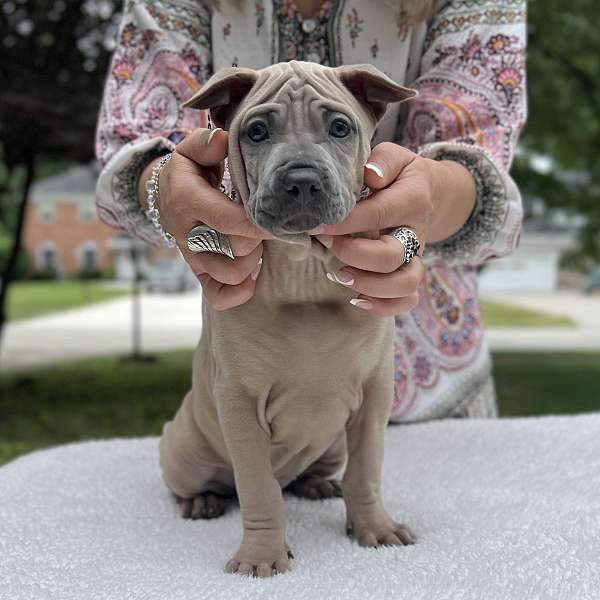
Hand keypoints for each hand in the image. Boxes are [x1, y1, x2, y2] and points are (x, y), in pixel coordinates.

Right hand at [140, 128, 270, 309]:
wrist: (164, 199)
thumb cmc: (188, 173)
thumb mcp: (191, 150)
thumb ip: (206, 143)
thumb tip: (223, 141)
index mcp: (187, 201)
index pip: (228, 220)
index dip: (258, 222)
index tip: (279, 216)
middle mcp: (188, 234)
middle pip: (236, 248)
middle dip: (258, 237)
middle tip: (264, 223)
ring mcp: (193, 258)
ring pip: (231, 274)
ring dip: (253, 261)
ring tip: (256, 243)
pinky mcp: (199, 274)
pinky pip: (219, 296)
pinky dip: (241, 291)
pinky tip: (252, 273)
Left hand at [315, 142, 474, 316]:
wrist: (430, 193)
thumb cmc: (400, 175)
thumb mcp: (394, 156)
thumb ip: (382, 161)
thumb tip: (370, 176)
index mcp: (411, 199)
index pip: (377, 214)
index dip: (345, 223)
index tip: (317, 225)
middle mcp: (416, 232)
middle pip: (391, 256)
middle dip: (353, 255)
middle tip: (325, 245)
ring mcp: (415, 256)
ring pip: (405, 283)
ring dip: (369, 285)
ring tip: (339, 275)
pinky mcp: (411, 272)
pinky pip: (408, 300)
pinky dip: (384, 307)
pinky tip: (356, 300)